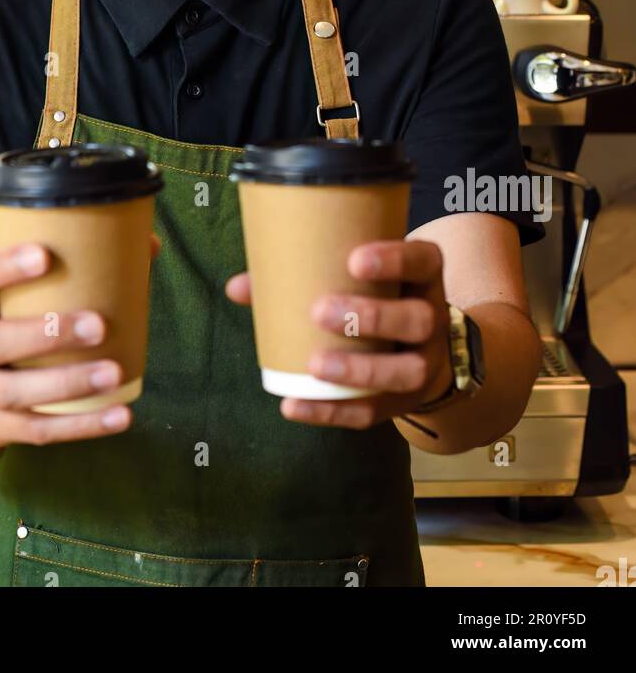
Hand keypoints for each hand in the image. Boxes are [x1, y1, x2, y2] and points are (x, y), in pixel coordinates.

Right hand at [0, 234, 160, 446]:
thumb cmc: (4, 313)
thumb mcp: (13, 285)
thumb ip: (69, 261)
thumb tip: (147, 244)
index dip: (2, 266)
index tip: (45, 254)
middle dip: (47, 334)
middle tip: (98, 325)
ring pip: (12, 393)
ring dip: (66, 384)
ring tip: (113, 373)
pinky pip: (35, 431)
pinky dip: (80, 426)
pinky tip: (119, 415)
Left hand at [225, 238, 452, 428]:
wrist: (418, 344)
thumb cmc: (375, 295)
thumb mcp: (358, 276)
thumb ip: (302, 274)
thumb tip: (238, 287)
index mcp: (423, 276)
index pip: (423, 261)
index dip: (394, 260)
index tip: (354, 260)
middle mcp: (434, 317)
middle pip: (418, 319)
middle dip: (371, 317)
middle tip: (320, 312)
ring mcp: (426, 363)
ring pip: (408, 371)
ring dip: (360, 369)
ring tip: (314, 365)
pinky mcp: (407, 401)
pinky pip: (376, 412)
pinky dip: (333, 412)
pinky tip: (295, 406)